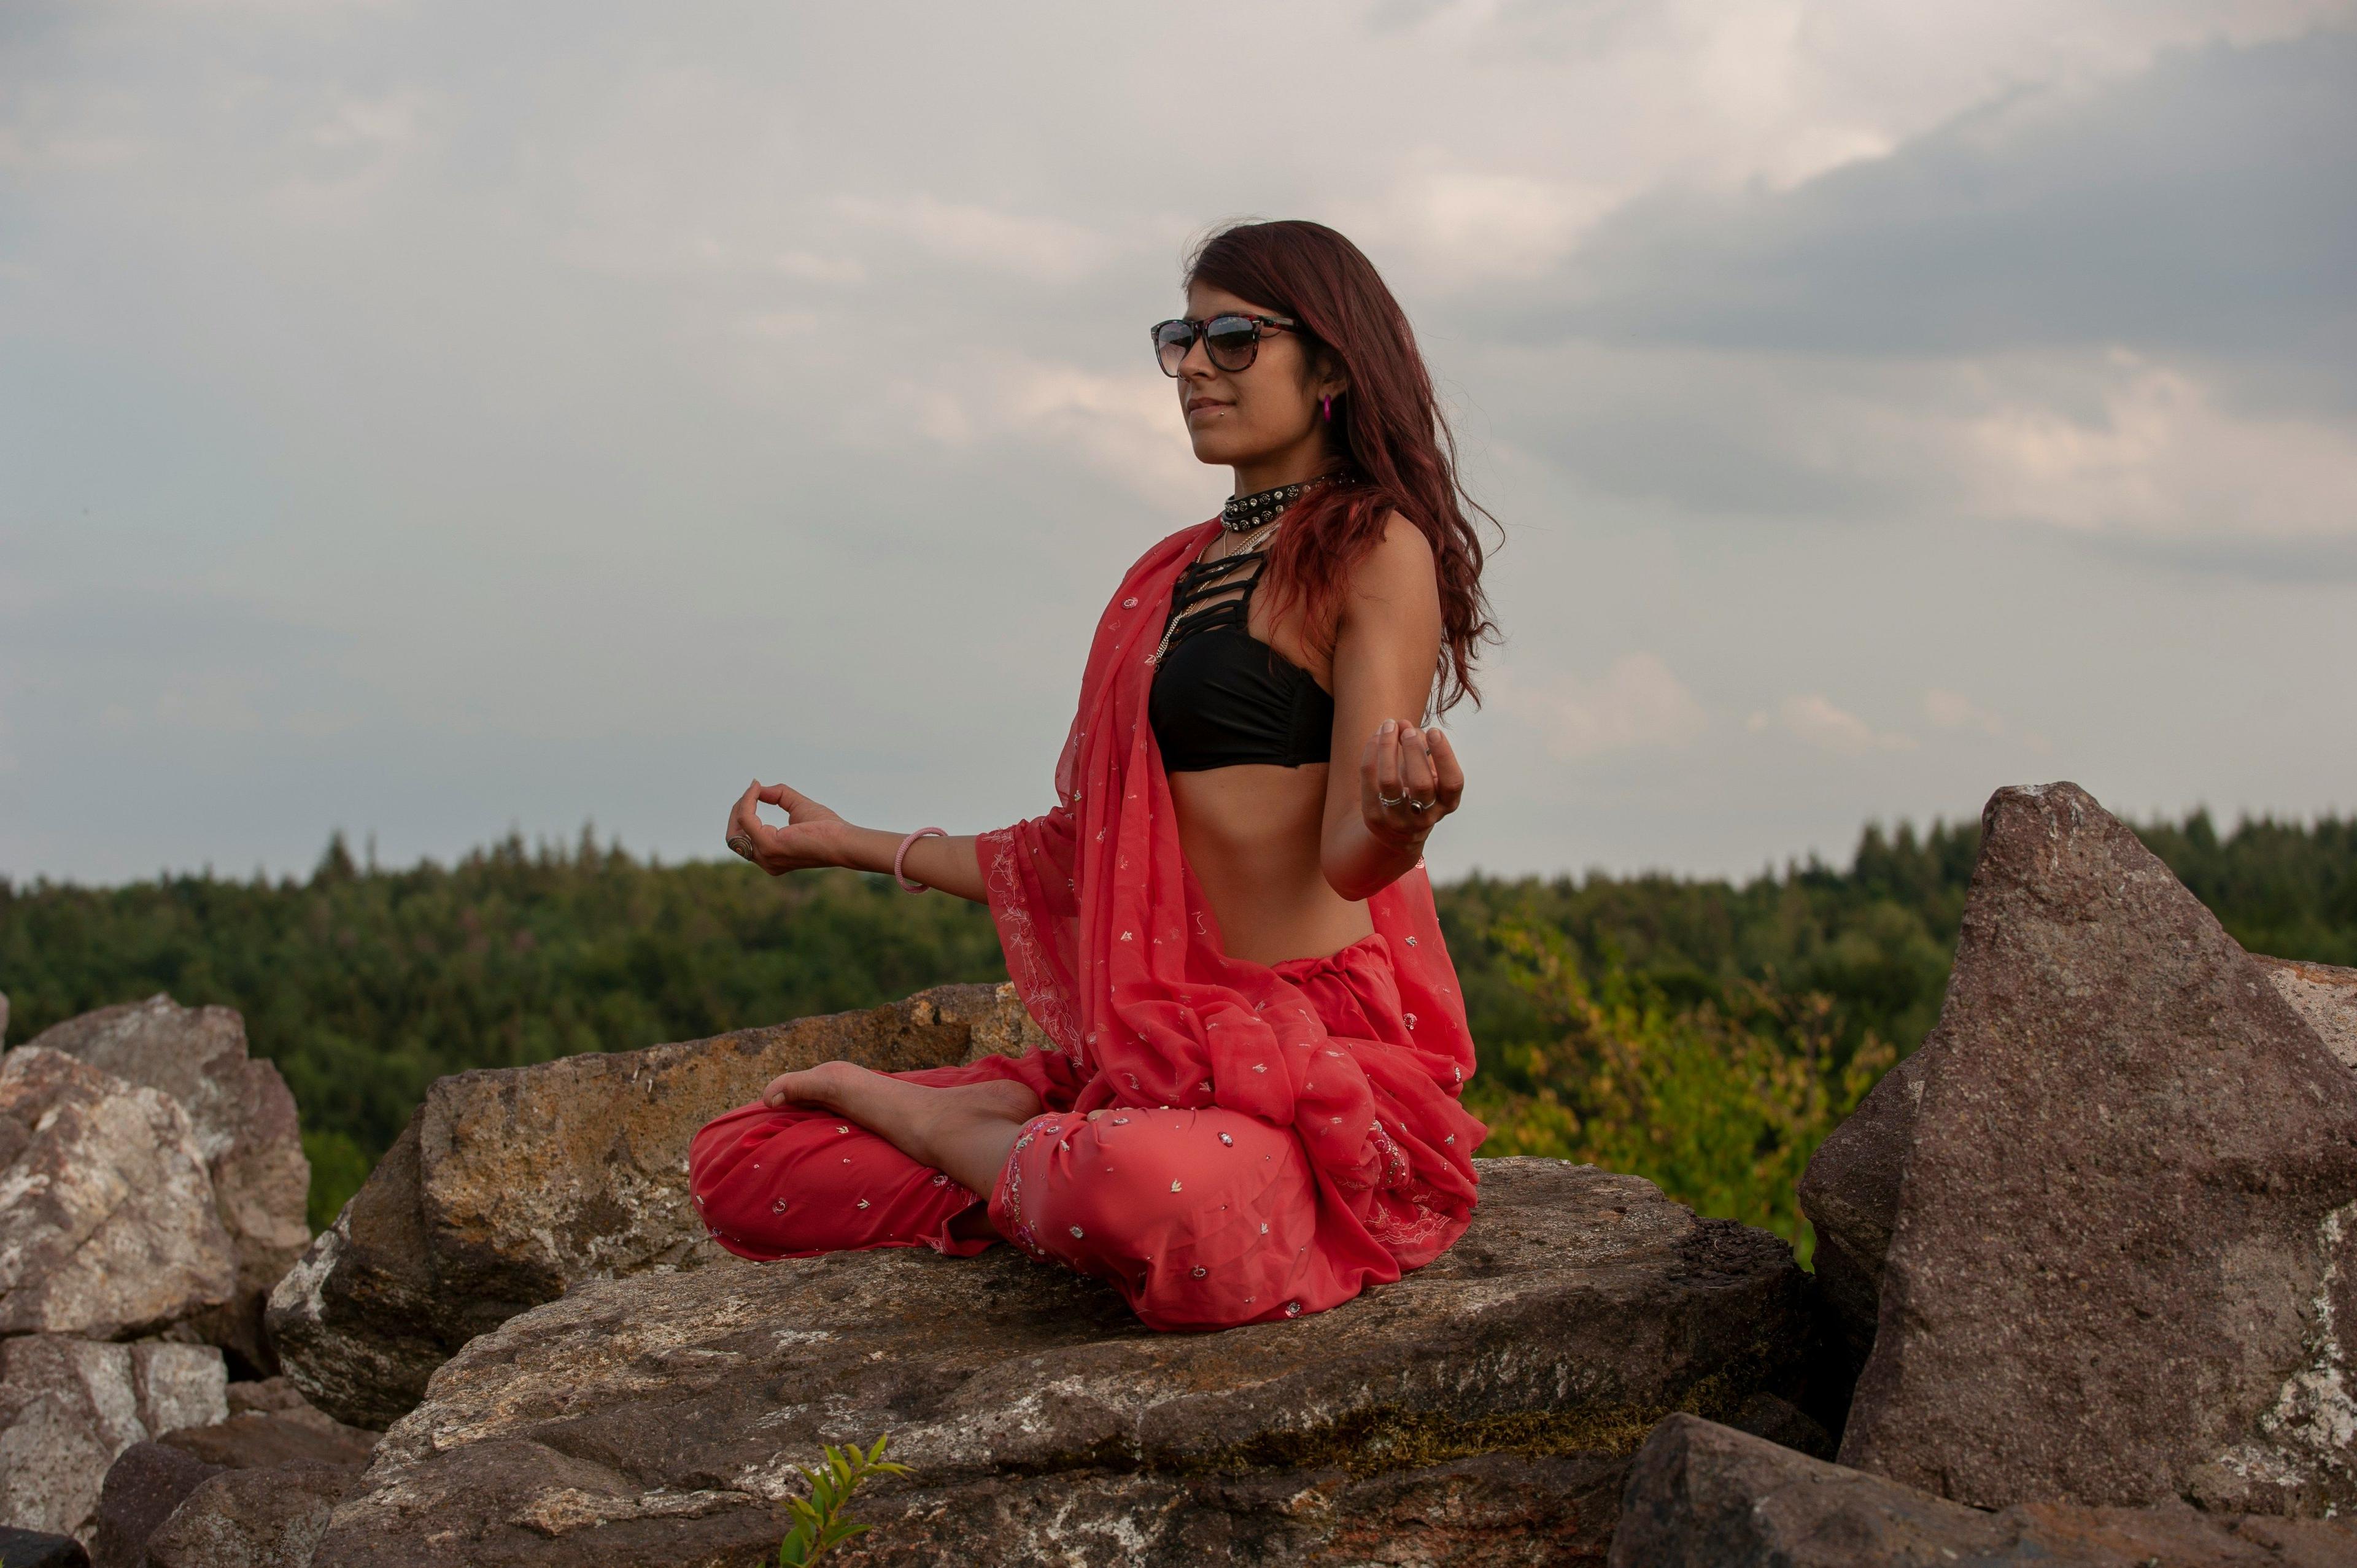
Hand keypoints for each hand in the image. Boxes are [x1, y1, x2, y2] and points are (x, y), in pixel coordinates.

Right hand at [725, 780, 845, 875]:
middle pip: (734, 837)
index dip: (745, 813)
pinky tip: (756, 790)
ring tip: (754, 790)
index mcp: (771, 857)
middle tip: (751, 791)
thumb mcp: (798, 806)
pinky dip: (747, 802)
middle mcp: (766, 861)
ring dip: (741, 805)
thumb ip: (779, 796)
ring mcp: (765, 855)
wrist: (843, 840)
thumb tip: (758, 788)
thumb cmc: (827, 828)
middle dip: (737, 811)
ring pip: (736, 829)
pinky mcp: (769, 845)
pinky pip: (746, 819)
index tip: (755, 790)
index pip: (744, 839)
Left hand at [1360, 719, 1463, 849]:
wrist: (1397, 831)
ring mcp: (1398, 818)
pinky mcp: (1374, 815)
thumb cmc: (1418, 791)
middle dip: (1413, 751)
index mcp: (1446, 803)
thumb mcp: (1430, 773)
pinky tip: (1376, 736)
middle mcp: (1425, 815)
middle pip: (1421, 784)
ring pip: (1390, 782)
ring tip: (1389, 726)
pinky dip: (1371, 754)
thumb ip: (1422, 746)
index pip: (1452, 782)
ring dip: (1388, 749)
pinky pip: (1369, 780)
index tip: (1434, 731)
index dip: (1444, 755)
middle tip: (1407, 730)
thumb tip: (1402, 724)